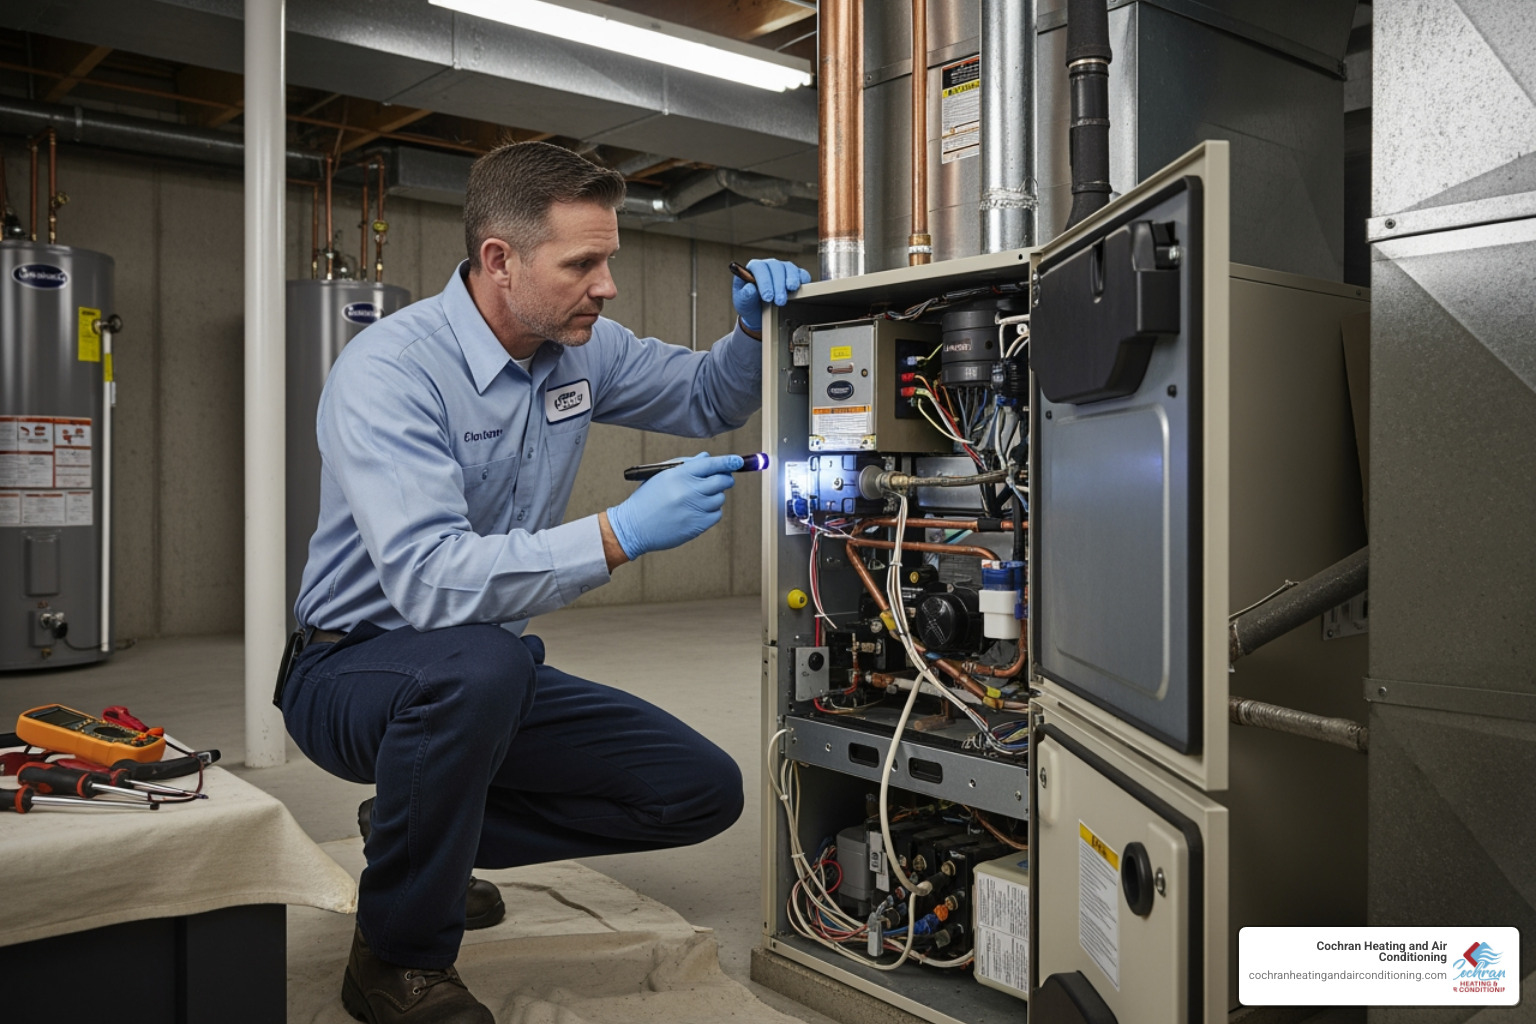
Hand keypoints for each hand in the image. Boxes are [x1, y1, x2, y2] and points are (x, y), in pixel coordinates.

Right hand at [606, 453, 742, 559]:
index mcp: (680, 474)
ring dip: (714, 496)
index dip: (728, 461)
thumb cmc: (648, 498)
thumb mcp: (661, 475)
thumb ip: (686, 465)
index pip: (711, 464)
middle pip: (722, 480)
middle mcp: (690, 490)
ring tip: (697, 499)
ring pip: (720, 498)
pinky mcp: (698, 525)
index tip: (738, 461)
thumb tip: (707, 457)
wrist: (634, 527)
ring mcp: (695, 508)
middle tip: (721, 479)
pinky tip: (695, 512)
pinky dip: (710, 512)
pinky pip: (716, 514)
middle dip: (725, 478)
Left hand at [732, 259, 812, 331]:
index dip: (764, 281)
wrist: (760, 314)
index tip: (767, 297)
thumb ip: (744, 295)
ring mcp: (783, 269)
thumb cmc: (750, 305)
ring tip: (791, 291)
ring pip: (789, 268)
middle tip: (779, 301)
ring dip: (791, 280)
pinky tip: (801, 287)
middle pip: (776, 268)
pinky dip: (803, 279)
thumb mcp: (742, 303)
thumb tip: (750, 288)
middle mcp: (769, 265)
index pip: (759, 268)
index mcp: (754, 268)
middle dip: (778, 285)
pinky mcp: (795, 275)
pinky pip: (801, 273)